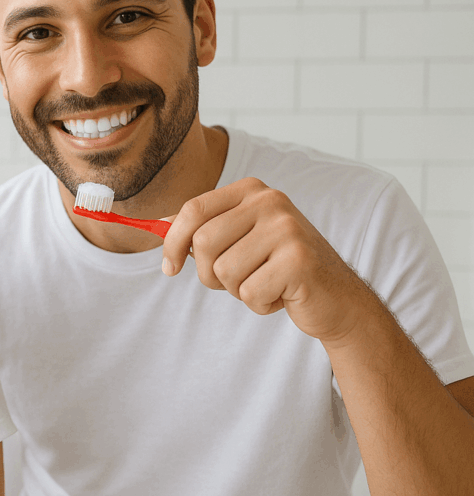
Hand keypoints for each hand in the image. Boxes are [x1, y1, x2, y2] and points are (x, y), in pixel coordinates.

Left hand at [162, 177, 377, 344]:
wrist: (336, 297)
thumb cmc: (279, 268)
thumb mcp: (240, 239)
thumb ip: (203, 229)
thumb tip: (158, 225)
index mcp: (251, 191)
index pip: (193, 209)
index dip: (172, 242)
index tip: (168, 268)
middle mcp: (270, 202)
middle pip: (203, 243)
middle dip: (209, 274)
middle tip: (234, 281)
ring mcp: (287, 229)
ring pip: (224, 271)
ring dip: (237, 290)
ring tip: (264, 283)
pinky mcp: (299, 261)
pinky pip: (249, 293)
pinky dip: (259, 304)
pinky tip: (281, 295)